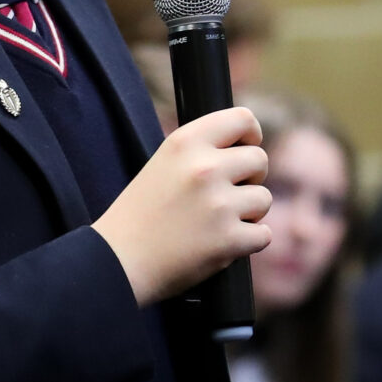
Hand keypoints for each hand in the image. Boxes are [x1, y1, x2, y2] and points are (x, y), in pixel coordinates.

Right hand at [93, 106, 271, 305]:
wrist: (117, 263)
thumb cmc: (140, 215)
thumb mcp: (163, 163)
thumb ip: (201, 151)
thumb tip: (245, 146)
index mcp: (185, 142)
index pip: (242, 118)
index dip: (250, 135)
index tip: (244, 149)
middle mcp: (205, 168)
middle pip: (259, 160)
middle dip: (250, 178)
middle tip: (228, 194)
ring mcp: (218, 205)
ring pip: (263, 198)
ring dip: (249, 212)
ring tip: (219, 222)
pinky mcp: (228, 240)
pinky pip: (264, 234)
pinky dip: (249, 241)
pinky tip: (225, 243)